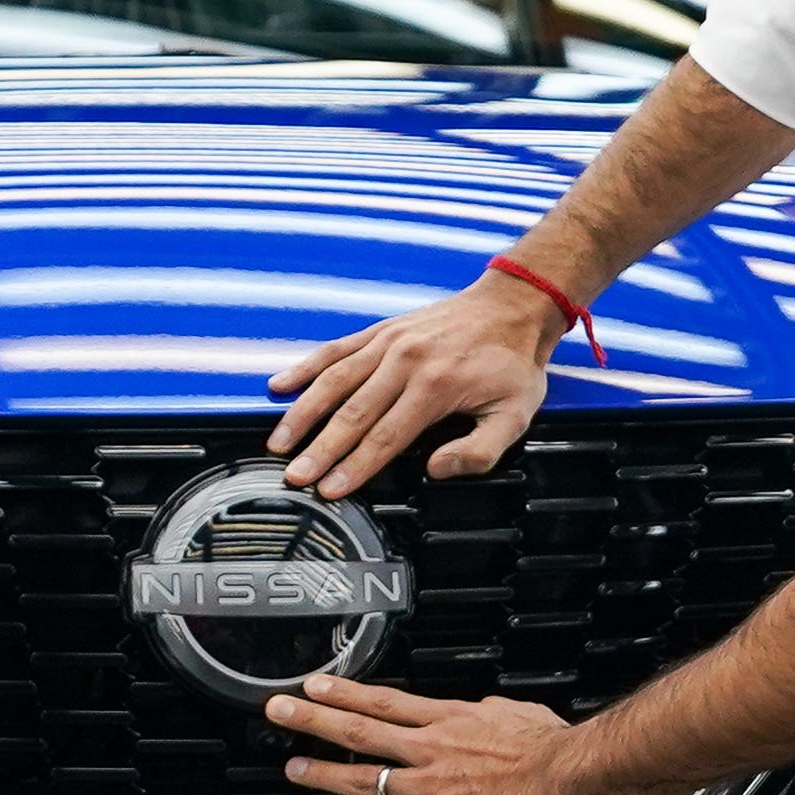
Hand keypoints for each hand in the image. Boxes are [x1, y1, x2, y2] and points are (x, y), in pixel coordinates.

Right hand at [264, 270, 564, 498]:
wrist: (512, 305)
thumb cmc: (512, 364)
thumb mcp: (515, 414)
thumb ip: (479, 451)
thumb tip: (435, 470)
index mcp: (435, 387)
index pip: (385, 437)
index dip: (355, 467)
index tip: (330, 489)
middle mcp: (404, 362)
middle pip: (352, 414)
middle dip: (320, 450)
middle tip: (295, 476)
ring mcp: (388, 343)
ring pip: (334, 381)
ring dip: (303, 414)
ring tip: (279, 443)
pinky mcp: (380, 331)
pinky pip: (335, 349)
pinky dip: (306, 367)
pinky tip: (280, 386)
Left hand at [269, 674, 605, 794]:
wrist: (571, 775)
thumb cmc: (553, 746)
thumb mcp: (515, 712)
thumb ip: (488, 714)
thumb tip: (483, 711)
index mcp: (449, 720)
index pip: (384, 701)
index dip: (345, 692)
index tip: (316, 684)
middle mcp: (430, 749)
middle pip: (359, 729)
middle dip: (313, 719)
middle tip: (279, 710)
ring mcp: (430, 788)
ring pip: (365, 779)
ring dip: (324, 774)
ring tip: (293, 769)